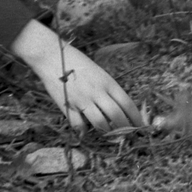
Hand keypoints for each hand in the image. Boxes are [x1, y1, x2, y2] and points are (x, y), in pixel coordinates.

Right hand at [9, 21, 143, 131]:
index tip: (140, 125)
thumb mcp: (97, 72)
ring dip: (107, 132)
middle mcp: (97, 91)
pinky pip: (79, 125)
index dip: (135, 117)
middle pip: (117, 116)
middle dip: (125, 129)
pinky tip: (85, 132)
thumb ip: (107, 89)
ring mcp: (82, 100)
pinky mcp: (68, 106)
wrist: (52, 56)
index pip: (127, 103)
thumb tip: (118, 107)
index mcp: (107, 81)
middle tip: (127, 135)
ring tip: (108, 134)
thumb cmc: (76, 62)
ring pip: (100, 124)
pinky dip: (83, 131)